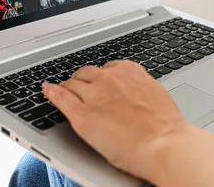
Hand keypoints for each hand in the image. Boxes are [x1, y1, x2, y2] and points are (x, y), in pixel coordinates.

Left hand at [42, 61, 188, 181]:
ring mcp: (94, 95)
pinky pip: (60, 98)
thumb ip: (139, 88)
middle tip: (79, 90)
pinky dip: (51, 92)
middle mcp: (109, 78)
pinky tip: (47, 90)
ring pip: (72, 84)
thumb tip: (133, 93)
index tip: (97, 82)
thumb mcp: (154, 94)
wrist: (164, 144)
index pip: (105, 69)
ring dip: (68, 87)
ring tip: (63, 91)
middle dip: (82, 81)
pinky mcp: (82, 115)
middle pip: (86, 73)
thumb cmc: (166, 127)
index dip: (99, 77)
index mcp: (129, 70)